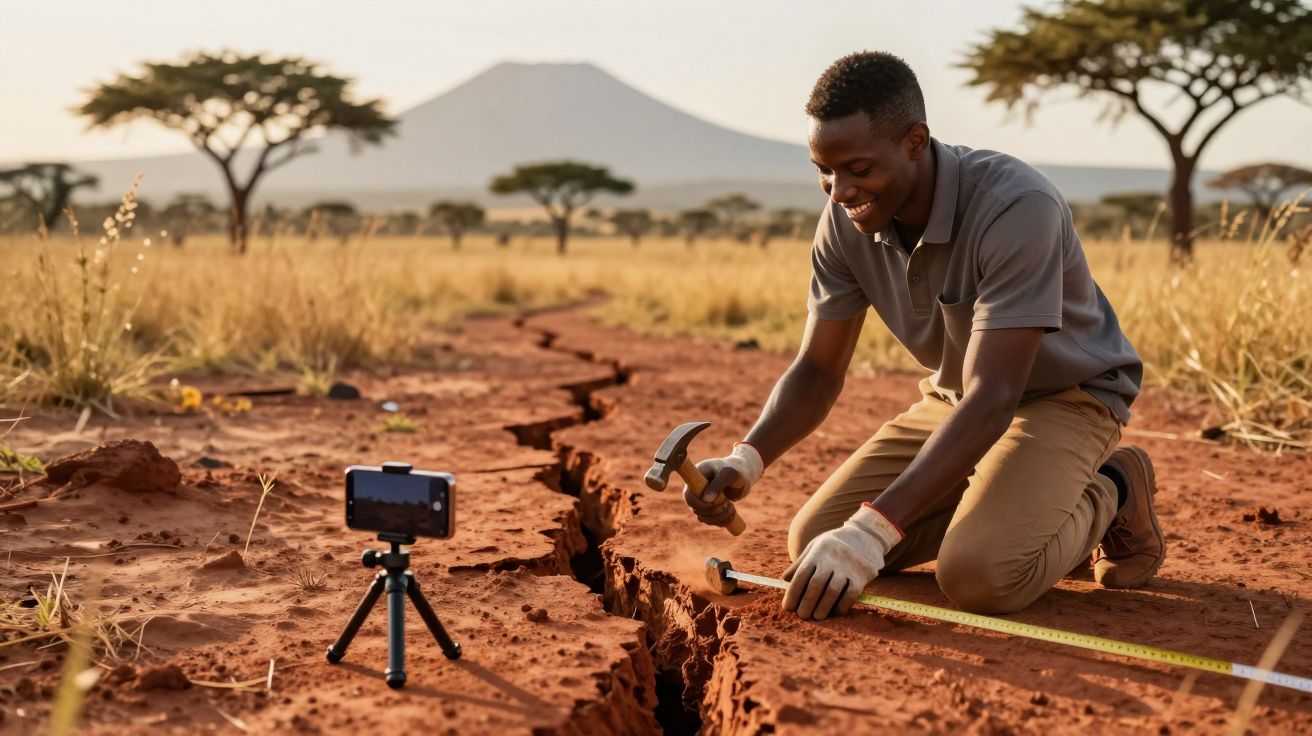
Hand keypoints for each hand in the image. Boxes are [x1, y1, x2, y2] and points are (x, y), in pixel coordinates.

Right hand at [682, 443, 763, 527]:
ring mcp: (701, 499)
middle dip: (713, 511)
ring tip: (732, 508)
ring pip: (702, 517)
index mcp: (695, 478)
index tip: (715, 502)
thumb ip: (717, 485)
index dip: (699, 504)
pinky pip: (709, 520)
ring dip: (718, 518)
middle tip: (728, 504)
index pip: (688, 496)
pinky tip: (731, 514)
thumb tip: (706, 501)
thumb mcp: (728, 474)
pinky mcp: (709, 507)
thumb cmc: (735, 470)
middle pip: (695, 509)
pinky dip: (720, 521)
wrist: (744, 474)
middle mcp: (695, 489)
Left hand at [781, 504, 902, 619]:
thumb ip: (801, 562)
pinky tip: (835, 612)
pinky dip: (842, 605)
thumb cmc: (833, 545)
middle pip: (816, 584)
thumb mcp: (815, 546)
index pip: (801, 575)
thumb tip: (785, 579)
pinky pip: (851, 594)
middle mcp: (831, 559)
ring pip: (832, 591)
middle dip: (807, 602)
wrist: (863, 537)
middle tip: (801, 615)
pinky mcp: (861, 576)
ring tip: (816, 617)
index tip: (788, 608)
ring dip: (823, 607)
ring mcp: (847, 567)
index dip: (793, 593)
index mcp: (817, 552)